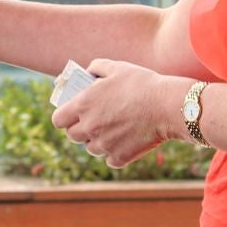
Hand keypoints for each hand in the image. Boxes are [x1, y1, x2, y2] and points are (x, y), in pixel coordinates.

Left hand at [52, 58, 180, 168]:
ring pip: (91, 148)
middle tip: (93, 121)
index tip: (71, 114)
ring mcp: (103, 145)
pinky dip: (115, 152)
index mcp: (83, 105)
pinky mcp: (119, 157)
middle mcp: (89, 127)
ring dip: (97, 141)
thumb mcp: (117, 67)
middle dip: (80, 129)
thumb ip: (97, 67)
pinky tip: (126, 140)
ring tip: (112, 129)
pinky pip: (110, 159)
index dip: (63, 117)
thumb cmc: (142, 84)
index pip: (58, 120)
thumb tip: (89, 72)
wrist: (168, 106)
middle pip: (72, 136)